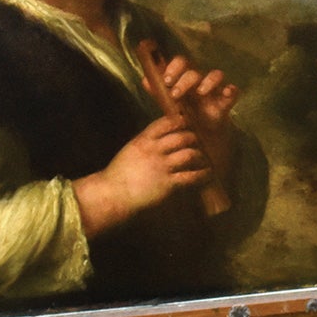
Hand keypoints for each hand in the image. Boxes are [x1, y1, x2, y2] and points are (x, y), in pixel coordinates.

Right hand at [72, 115, 210, 236]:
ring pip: (190, 154)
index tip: (188, 123)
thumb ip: (147, 140)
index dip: (180, 121)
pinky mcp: (167, 184)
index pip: (166, 122)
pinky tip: (206, 174)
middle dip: (193, 139)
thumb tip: (164, 133)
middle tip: (199, 143)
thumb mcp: (131, 149)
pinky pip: (190, 176)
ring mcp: (161, 167)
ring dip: (200, 156)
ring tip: (203, 159)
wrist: (111, 194)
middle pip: (182, 137)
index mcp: (143, 140)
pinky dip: (201, 174)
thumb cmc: (120, 173)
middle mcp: (153, 151)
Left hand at [147, 54, 238, 176]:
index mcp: (183, 80)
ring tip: (200, 93)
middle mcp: (199, 82)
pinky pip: (233, 91)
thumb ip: (158, 92)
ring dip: (208, 81)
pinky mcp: (225, 102)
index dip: (174, 67)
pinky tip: (226, 93)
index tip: (166, 79)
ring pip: (216, 75)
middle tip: (175, 94)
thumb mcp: (169, 105)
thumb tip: (145, 80)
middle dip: (184, 80)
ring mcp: (213, 91)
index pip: (181, 63)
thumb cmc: (184, 116)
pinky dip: (231, 90)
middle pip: (194, 71)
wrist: (201, 137)